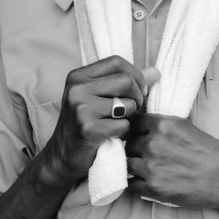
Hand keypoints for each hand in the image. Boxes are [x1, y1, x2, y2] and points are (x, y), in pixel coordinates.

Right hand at [43, 56, 160, 184]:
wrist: (62, 156)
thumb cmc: (84, 124)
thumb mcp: (99, 98)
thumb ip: (126, 83)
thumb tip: (155, 72)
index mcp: (78, 76)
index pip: (116, 62)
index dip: (135, 75)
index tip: (140, 91)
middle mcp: (77, 89)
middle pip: (126, 81)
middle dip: (137, 97)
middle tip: (133, 110)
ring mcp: (81, 108)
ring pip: (128, 104)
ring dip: (130, 117)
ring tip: (118, 123)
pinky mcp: (88, 129)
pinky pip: (123, 125)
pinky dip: (123, 132)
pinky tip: (112, 136)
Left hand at [125, 113, 218, 208]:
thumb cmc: (212, 154)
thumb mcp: (186, 128)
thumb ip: (163, 127)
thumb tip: (142, 128)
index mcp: (163, 125)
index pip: (133, 123)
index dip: (136, 130)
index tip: (140, 136)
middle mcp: (154, 144)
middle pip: (129, 144)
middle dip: (136, 150)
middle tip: (147, 156)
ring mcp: (151, 167)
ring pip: (127, 164)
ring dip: (135, 167)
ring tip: (148, 170)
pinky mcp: (153, 188)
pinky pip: (132, 185)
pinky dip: (137, 184)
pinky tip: (149, 183)